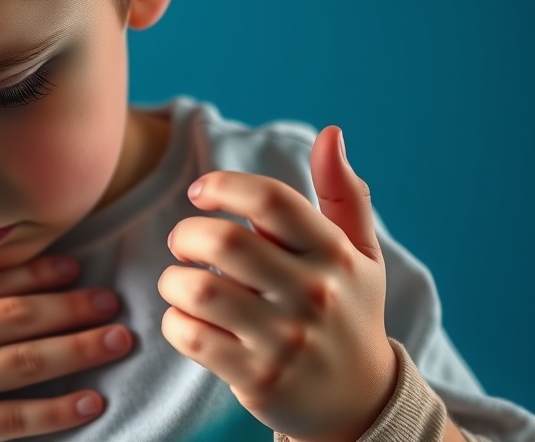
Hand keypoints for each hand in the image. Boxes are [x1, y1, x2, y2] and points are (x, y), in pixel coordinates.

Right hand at [0, 252, 132, 441]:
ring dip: (81, 348)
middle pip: (21, 315)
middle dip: (73, 305)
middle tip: (113, 300)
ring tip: (119, 339)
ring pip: (29, 362)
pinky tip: (91, 401)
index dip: (37, 271)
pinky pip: (15, 420)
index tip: (74, 266)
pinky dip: (57, 410)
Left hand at [159, 126, 397, 441]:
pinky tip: (186, 318)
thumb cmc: (348, 312)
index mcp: (334, 254)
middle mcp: (313, 294)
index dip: (225, 186)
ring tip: (182, 282)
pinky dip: (174, 322)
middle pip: (223, 242)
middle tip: (184, 244)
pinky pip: (191, 337)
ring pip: (198, 290)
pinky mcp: (257, 378)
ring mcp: (284, 340)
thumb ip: (344, 193)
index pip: (272, 201)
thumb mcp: (361, 253)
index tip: (201, 192)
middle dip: (186, 234)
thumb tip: (330, 132)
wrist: (360, 402)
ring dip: (173, 280)